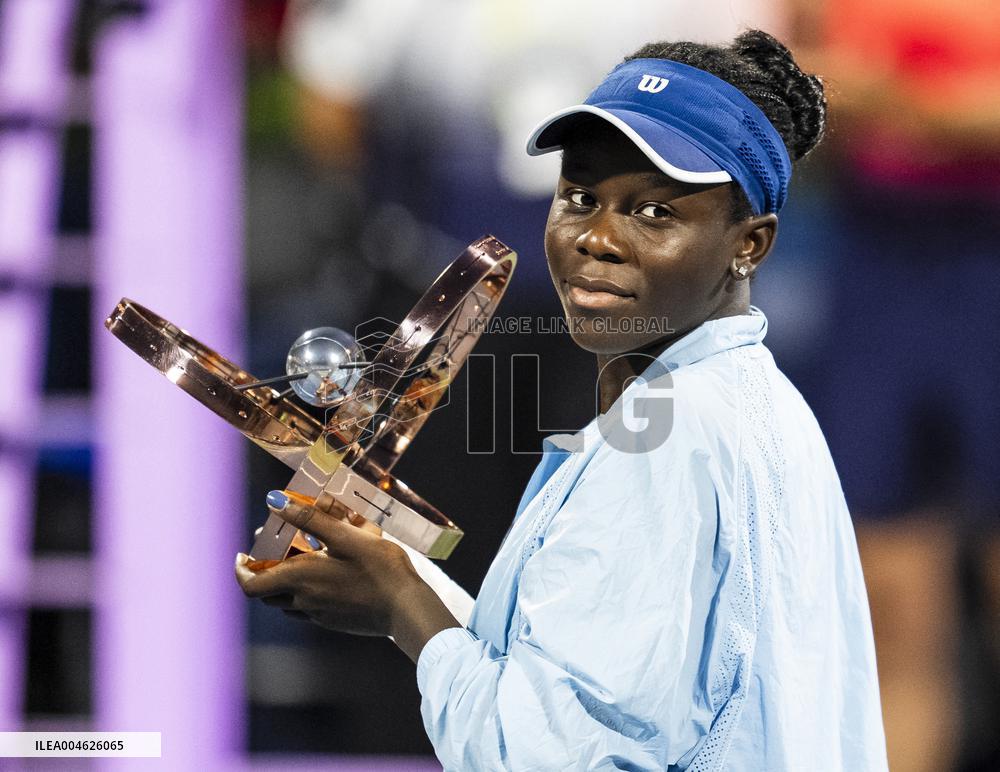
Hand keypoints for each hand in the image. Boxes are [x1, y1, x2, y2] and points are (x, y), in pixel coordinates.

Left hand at [235, 489, 460, 661]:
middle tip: (278, 548)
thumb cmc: (381, 568)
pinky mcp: (334, 622)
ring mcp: (319, 615)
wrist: (407, 608)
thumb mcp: (347, 536)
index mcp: (301, 578)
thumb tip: (276, 501)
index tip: (242, 554)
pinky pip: (309, 607)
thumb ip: (310, 519)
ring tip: (306, 558)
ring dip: (286, 581)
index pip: (251, 584)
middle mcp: (304, 600)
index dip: (240, 570)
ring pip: (287, 601)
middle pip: (267, 593)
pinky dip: (307, 591)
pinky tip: (331, 575)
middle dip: (266, 571)